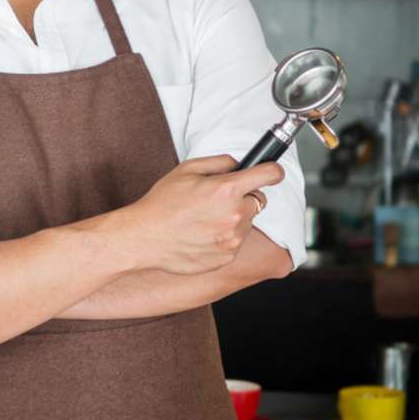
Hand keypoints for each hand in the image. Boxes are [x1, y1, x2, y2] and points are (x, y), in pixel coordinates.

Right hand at [114, 155, 282, 274]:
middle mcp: (235, 215)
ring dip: (234, 219)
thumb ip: (219, 162)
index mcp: (227, 189)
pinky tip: (202, 234)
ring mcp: (232, 239)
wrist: (146, 237)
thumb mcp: (187, 169)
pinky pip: (235, 242)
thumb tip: (239, 164)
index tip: (271, 172)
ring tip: (205, 219)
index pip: (270, 174)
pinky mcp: (227, 257)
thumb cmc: (163, 203)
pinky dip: (224, 237)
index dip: (272, 171)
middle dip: (244, 197)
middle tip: (218, 200)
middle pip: (258, 200)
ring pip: (247, 223)